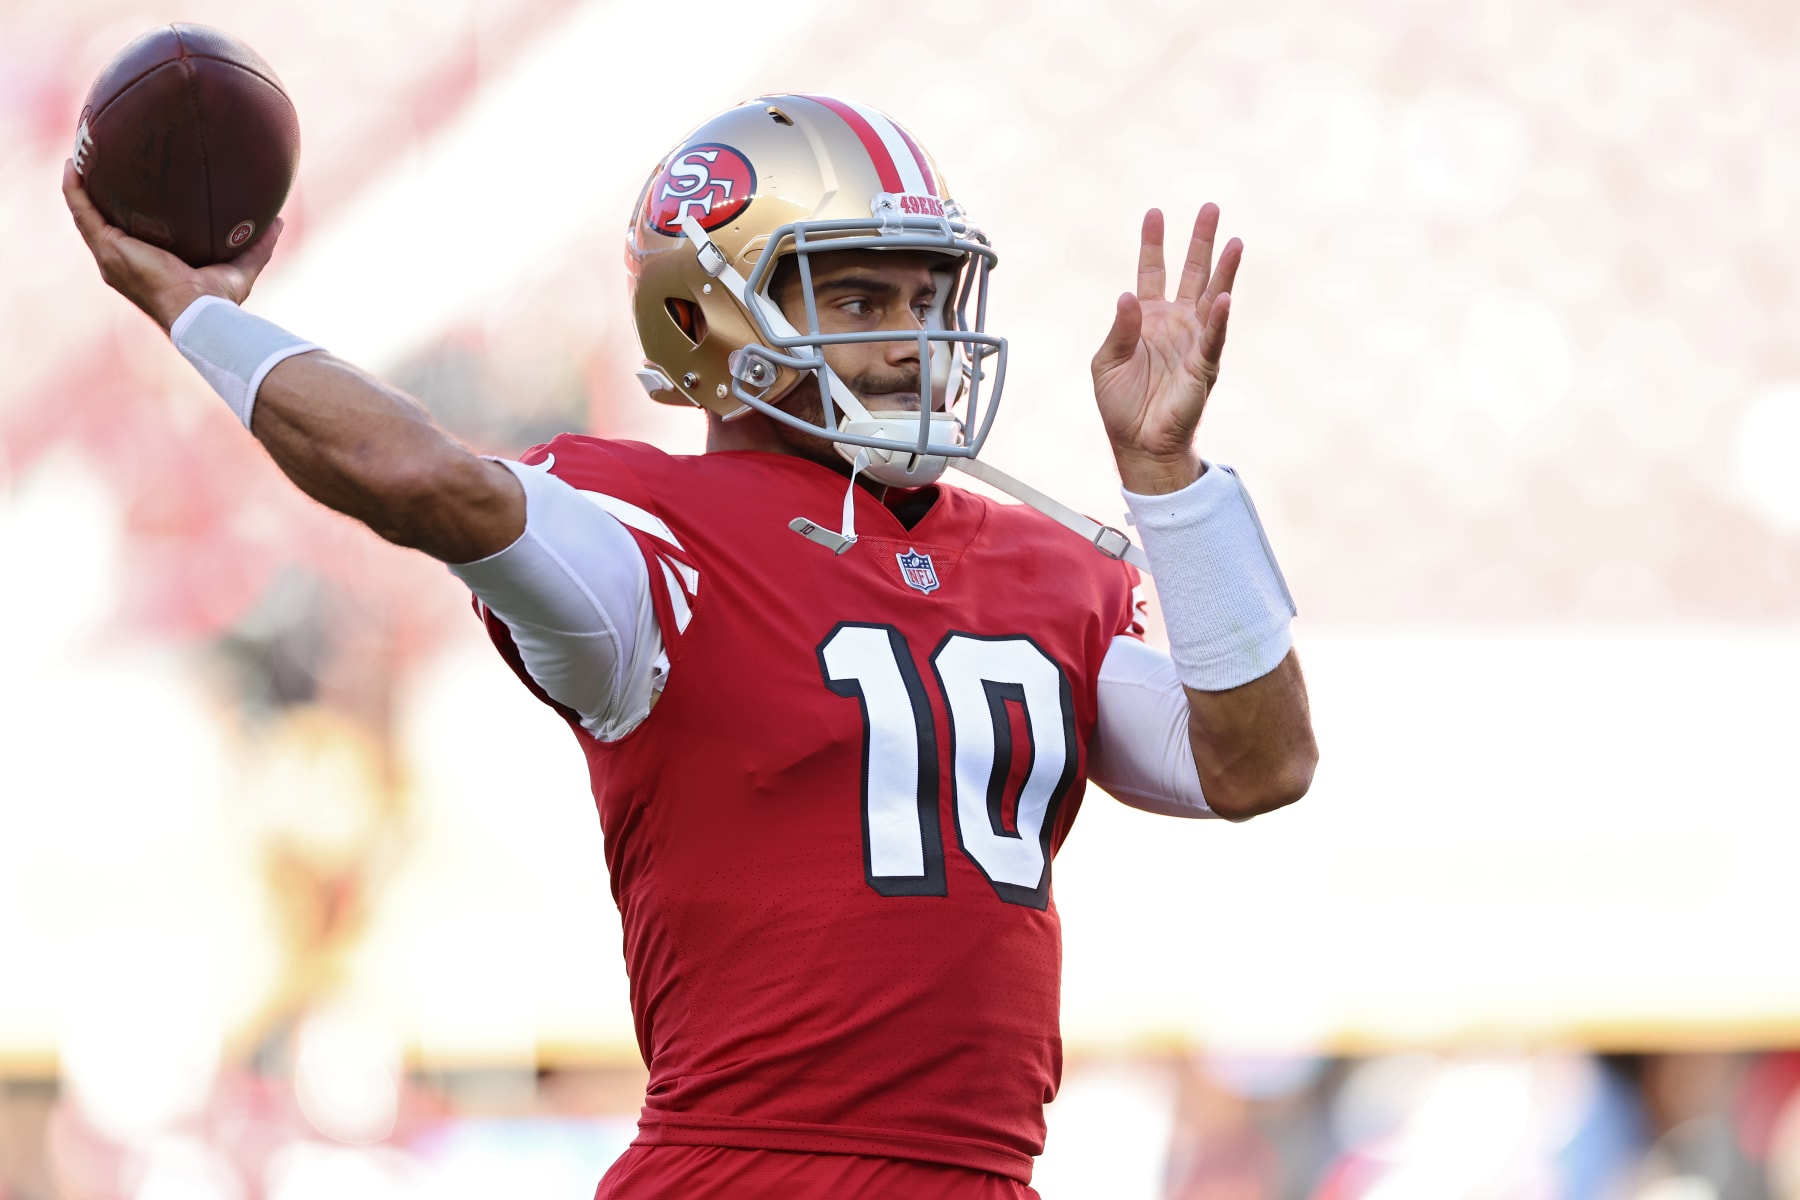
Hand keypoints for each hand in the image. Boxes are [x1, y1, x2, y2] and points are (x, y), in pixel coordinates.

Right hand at [62, 159, 283, 332]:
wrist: (198, 314)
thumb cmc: (217, 302)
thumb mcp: (240, 268)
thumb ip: (257, 246)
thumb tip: (278, 221)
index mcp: (145, 267)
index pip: (129, 237)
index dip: (124, 215)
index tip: (128, 189)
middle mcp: (121, 262)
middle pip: (101, 223)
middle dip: (97, 196)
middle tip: (98, 165)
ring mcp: (110, 255)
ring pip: (85, 215)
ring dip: (79, 186)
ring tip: (78, 157)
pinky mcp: (108, 247)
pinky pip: (82, 211)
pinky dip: (74, 188)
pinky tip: (73, 164)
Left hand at [1091, 205, 1240, 494]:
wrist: (1138, 443)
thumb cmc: (1122, 404)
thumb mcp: (1106, 362)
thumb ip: (1119, 328)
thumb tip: (1128, 295)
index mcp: (1149, 319)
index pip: (1153, 272)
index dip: (1154, 243)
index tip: (1155, 212)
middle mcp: (1176, 324)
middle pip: (1192, 274)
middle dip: (1201, 241)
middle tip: (1210, 207)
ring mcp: (1193, 342)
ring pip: (1212, 298)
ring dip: (1223, 271)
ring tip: (1235, 240)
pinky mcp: (1203, 366)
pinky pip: (1213, 338)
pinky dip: (1220, 318)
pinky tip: (1225, 295)